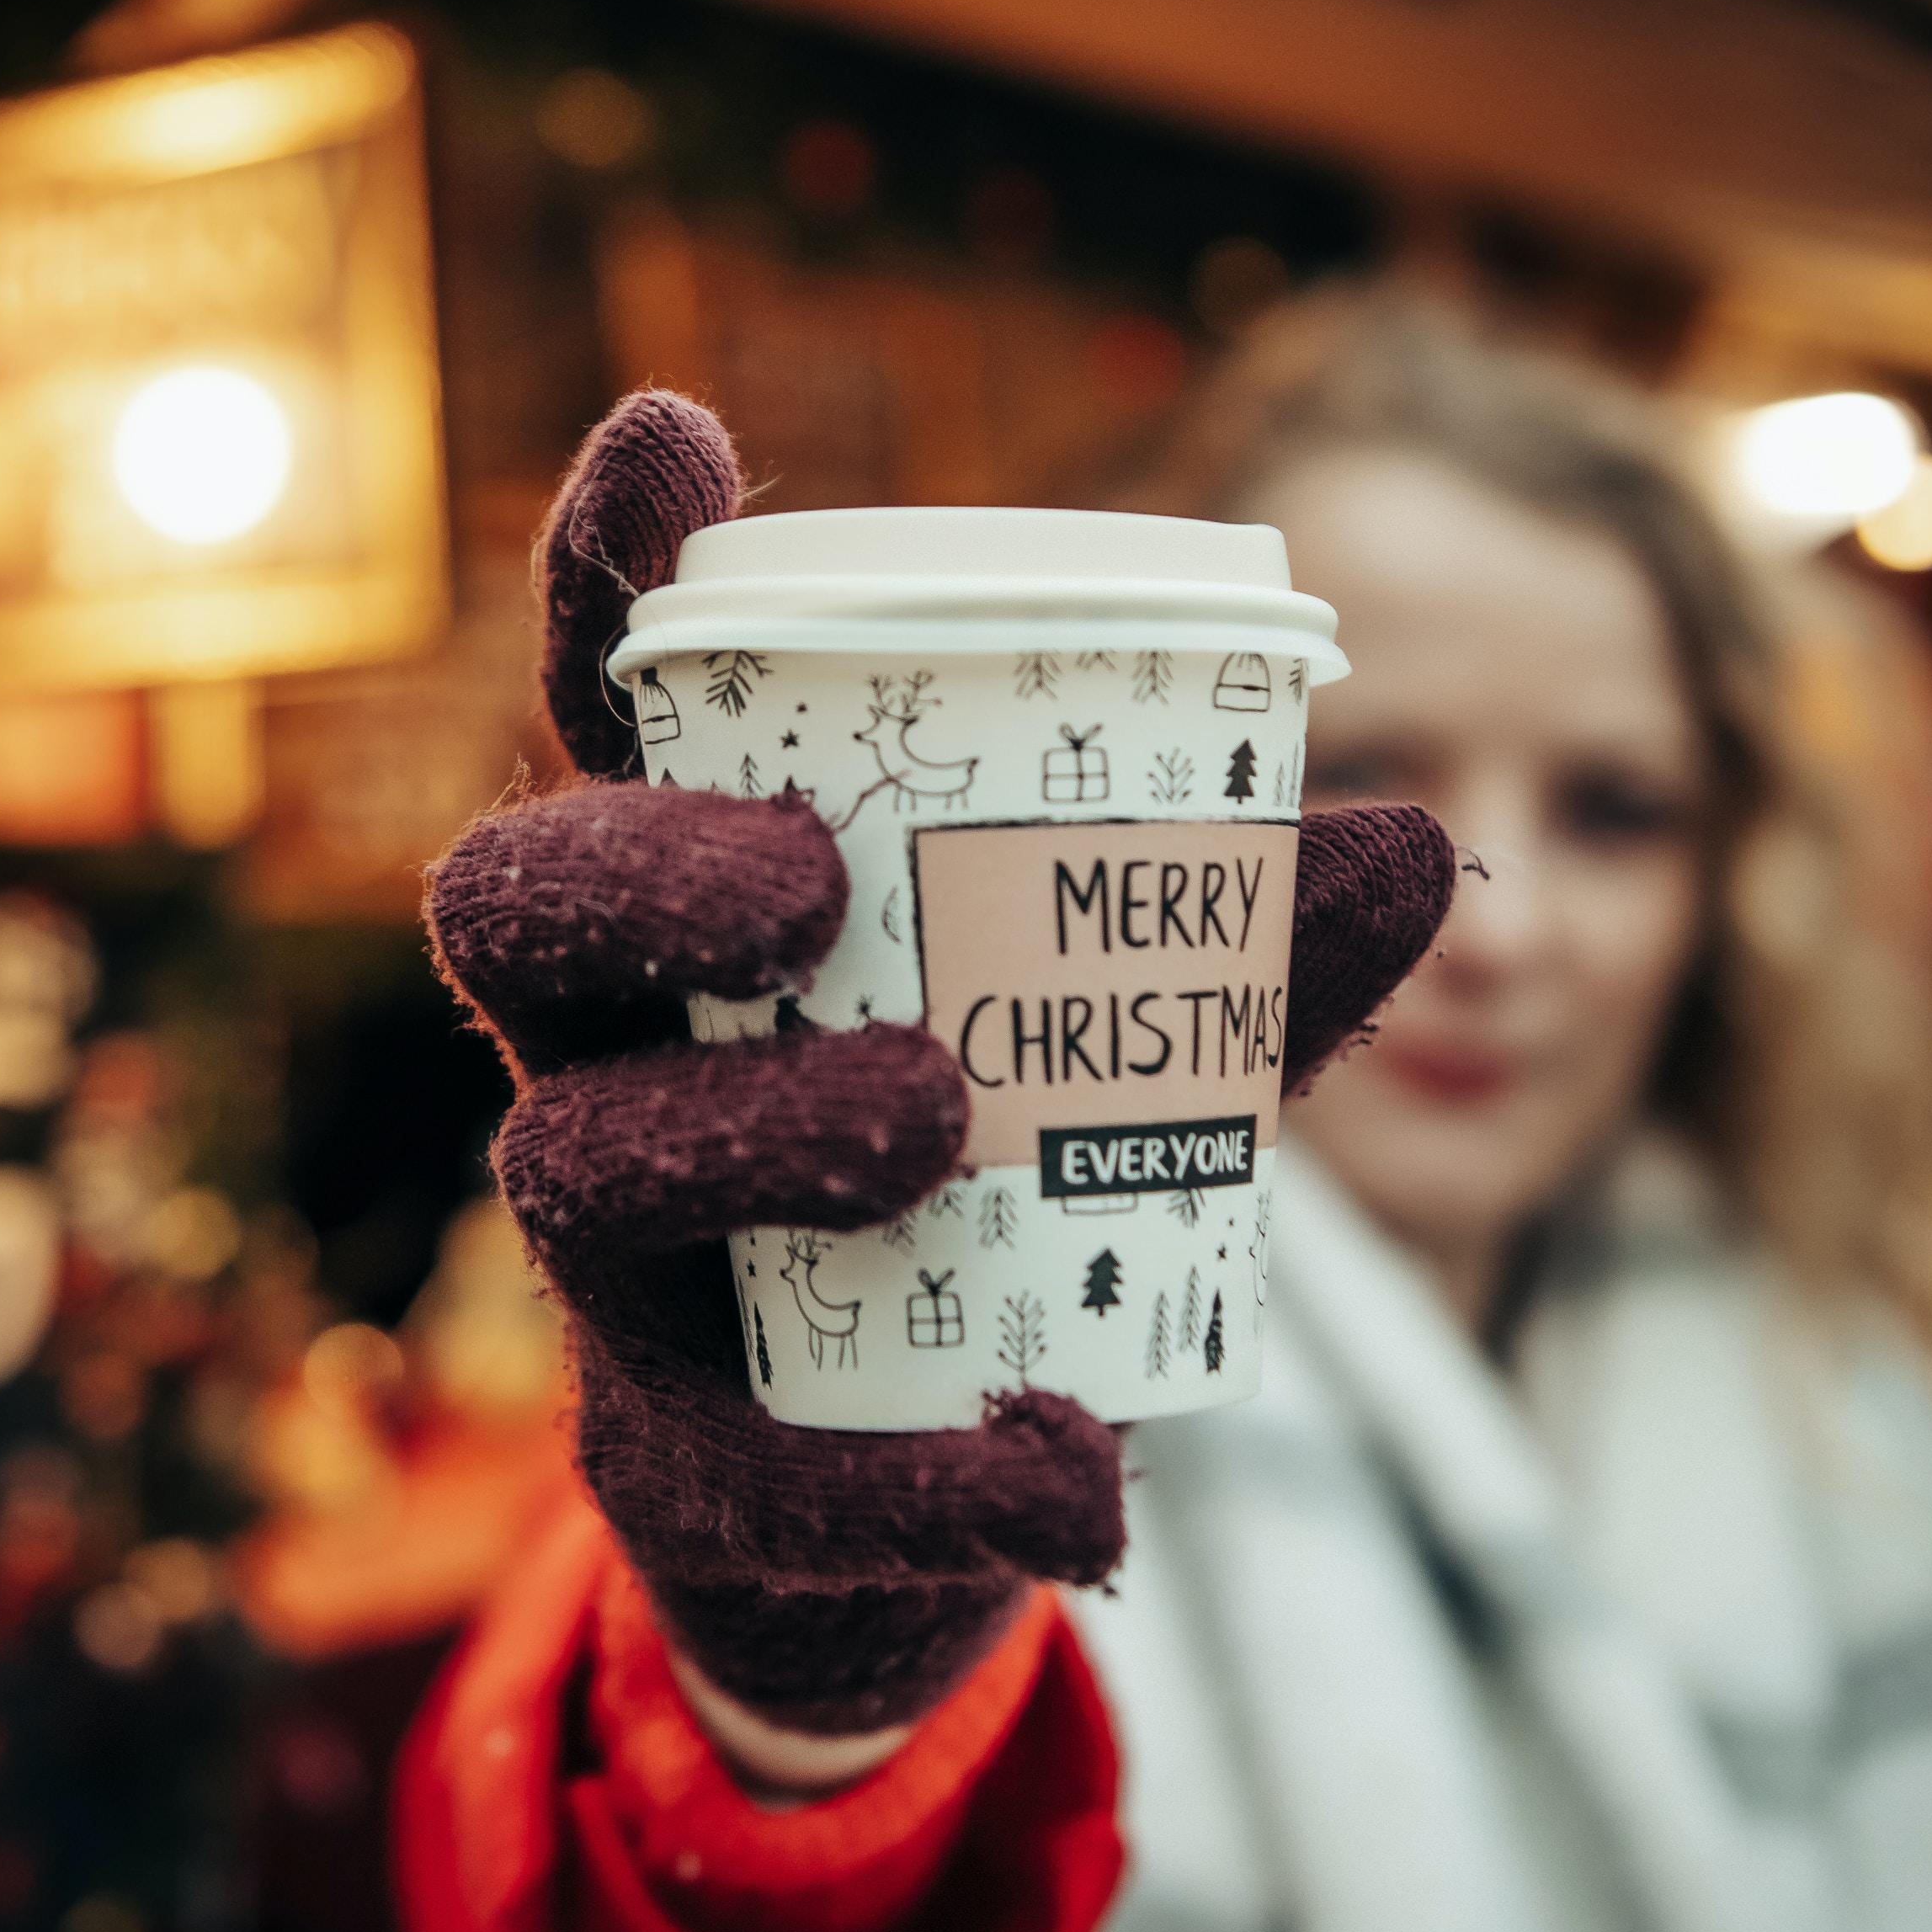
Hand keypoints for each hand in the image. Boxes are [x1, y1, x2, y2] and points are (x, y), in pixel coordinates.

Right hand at [426, 392, 1452, 1747]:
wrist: (930, 1498)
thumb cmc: (997, 1200)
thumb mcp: (1116, 1052)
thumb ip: (1234, 950)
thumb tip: (1418, 834)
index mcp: (702, 923)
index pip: (616, 727)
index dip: (610, 582)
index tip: (671, 433)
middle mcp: (613, 1058)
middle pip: (513, 913)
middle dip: (633, 862)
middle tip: (801, 872)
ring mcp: (621, 1270)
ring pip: (580, 1167)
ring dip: (754, 1121)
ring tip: (934, 1113)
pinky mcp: (677, 1467)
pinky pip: (749, 1471)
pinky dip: (921, 1475)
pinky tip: (1075, 1479)